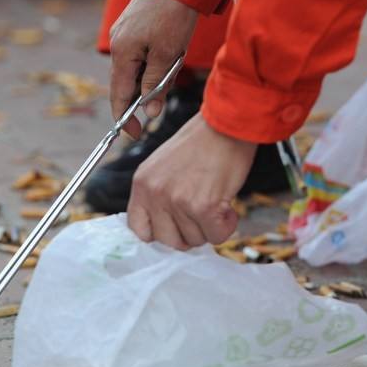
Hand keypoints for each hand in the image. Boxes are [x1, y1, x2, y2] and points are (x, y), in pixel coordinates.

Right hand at [109, 0, 196, 137]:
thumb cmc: (173, 15)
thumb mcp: (168, 55)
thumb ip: (156, 84)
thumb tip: (149, 111)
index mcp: (122, 53)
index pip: (119, 95)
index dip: (126, 118)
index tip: (135, 134)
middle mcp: (117, 45)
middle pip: (123, 84)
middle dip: (139, 99)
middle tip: (156, 110)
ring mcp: (122, 35)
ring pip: (133, 70)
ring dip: (148, 79)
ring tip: (172, 67)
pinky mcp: (131, 28)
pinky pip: (137, 55)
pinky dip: (149, 65)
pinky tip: (166, 60)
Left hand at [127, 113, 256, 249]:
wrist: (225, 125)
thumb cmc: (200, 143)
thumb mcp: (163, 166)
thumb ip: (157, 195)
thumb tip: (166, 228)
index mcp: (142, 184)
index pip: (139, 229)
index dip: (160, 233)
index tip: (175, 227)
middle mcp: (155, 194)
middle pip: (169, 241)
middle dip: (189, 232)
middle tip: (202, 213)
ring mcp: (177, 201)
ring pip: (195, 240)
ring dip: (209, 226)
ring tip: (215, 200)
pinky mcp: (203, 207)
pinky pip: (216, 236)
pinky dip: (226, 226)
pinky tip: (228, 208)